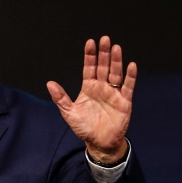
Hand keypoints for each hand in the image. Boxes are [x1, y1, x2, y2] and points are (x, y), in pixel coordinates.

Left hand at [46, 36, 136, 163]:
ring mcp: (114, 93)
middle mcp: (102, 87)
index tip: (90, 42)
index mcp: (89, 87)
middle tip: (105, 39)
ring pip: (116, 73)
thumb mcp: (69, 113)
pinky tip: (131, 65)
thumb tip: (50, 83)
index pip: (89, 67)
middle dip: (103, 53)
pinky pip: (128, 87)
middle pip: (103, 67)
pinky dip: (130, 76)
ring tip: (116, 48)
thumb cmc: (84, 127)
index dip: (90, 55)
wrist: (99, 143)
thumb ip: (61, 98)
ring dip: (116, 61)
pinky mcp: (124, 101)